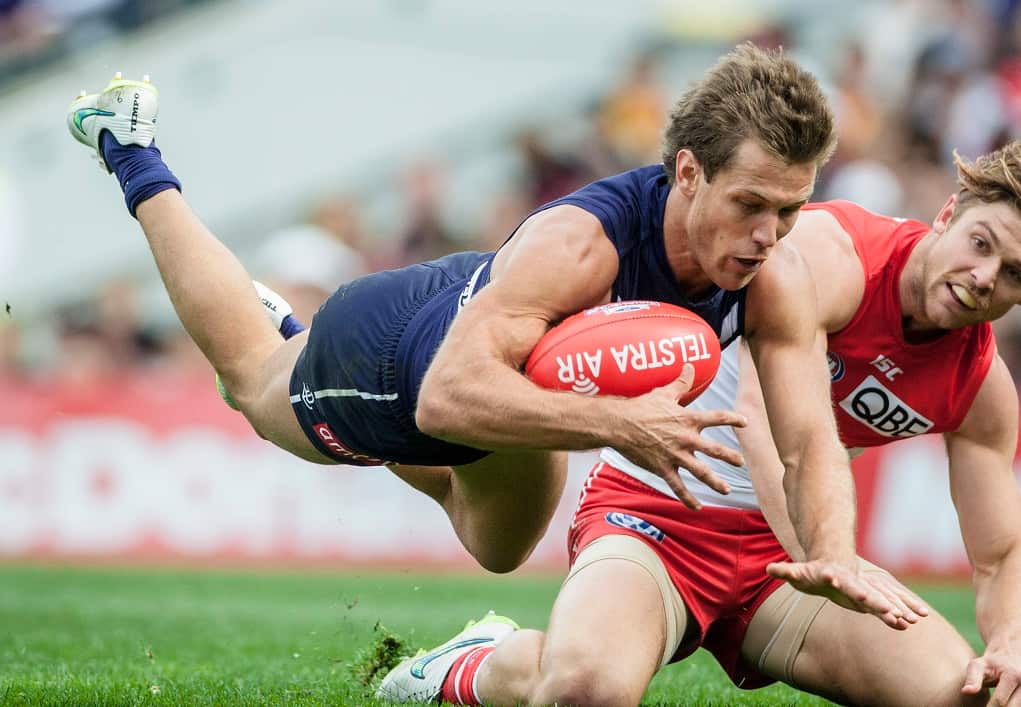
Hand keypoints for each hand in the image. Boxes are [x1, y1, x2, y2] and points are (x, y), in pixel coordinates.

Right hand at [615, 364, 747, 509]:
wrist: (619, 424)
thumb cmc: (640, 407)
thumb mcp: (663, 393)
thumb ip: (680, 382)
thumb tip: (689, 365)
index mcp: (687, 419)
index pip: (716, 418)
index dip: (733, 419)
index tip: (745, 422)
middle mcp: (685, 438)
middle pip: (714, 449)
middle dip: (730, 456)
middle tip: (741, 461)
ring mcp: (675, 455)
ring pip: (701, 472)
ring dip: (716, 482)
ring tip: (727, 489)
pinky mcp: (663, 468)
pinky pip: (678, 486)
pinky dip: (688, 498)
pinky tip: (697, 507)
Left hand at [766, 559, 929, 629]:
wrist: (833, 563)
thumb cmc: (812, 572)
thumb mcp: (797, 572)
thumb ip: (786, 571)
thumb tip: (769, 568)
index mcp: (837, 577)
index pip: (844, 584)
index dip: (850, 588)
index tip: (857, 594)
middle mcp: (856, 583)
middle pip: (869, 594)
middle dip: (881, 604)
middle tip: (894, 614)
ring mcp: (867, 588)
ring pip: (885, 599)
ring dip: (898, 609)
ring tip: (914, 620)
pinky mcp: (874, 596)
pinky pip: (892, 603)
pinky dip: (905, 608)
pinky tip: (920, 618)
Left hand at [962, 650, 1020, 704]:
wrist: (1011, 656)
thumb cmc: (990, 663)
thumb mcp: (978, 666)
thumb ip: (973, 679)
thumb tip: (965, 691)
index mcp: (1013, 676)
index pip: (1000, 701)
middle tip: (987, 706)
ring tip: (993, 704)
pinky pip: (1020, 704)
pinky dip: (1013, 705)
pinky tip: (1004, 704)